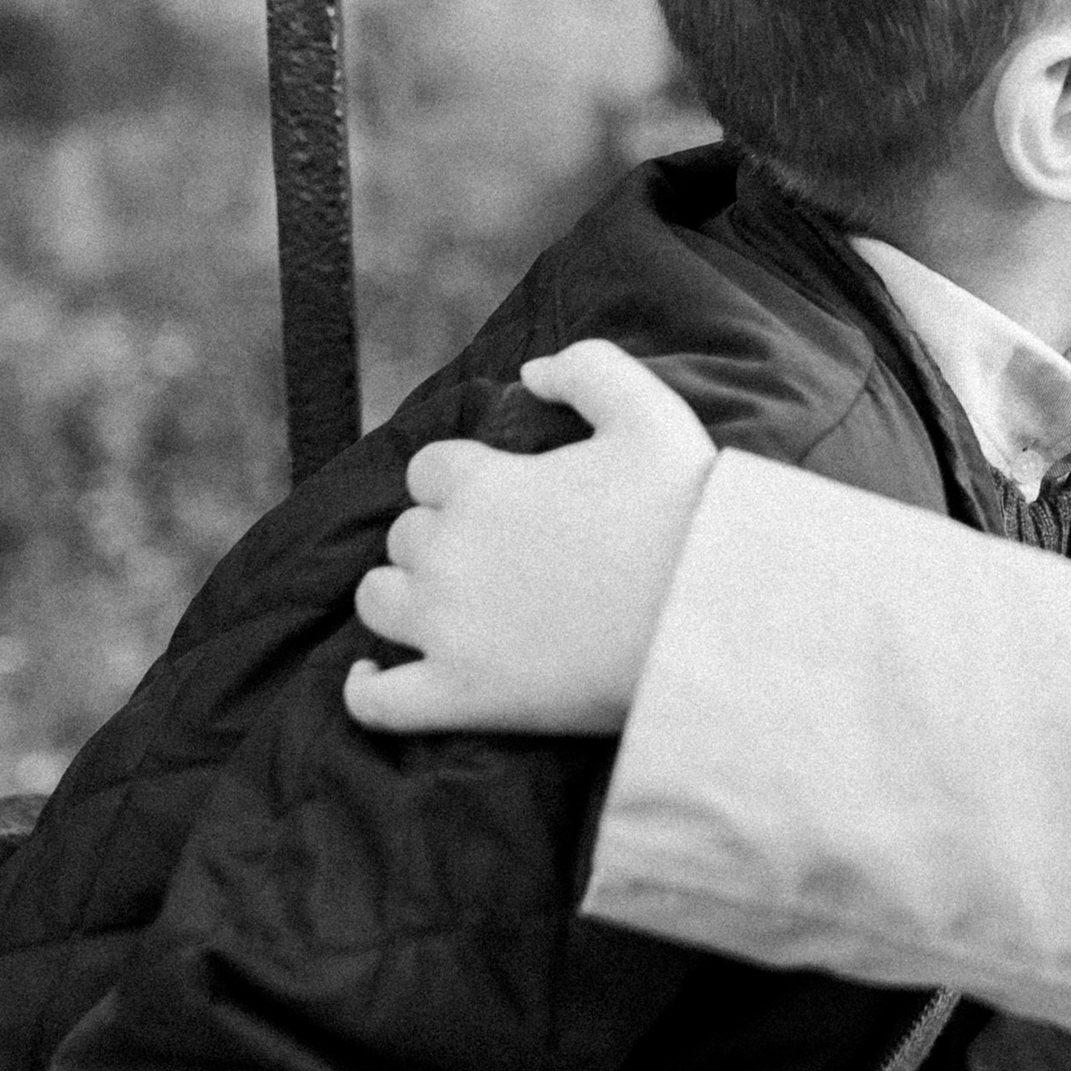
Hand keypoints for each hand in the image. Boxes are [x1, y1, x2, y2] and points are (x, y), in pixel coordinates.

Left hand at [344, 341, 717, 738]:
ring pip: (378, 600)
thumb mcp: (647, 410)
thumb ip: (587, 368)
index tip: (499, 494)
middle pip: (405, 534)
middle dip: (440, 536)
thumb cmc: (682, 509)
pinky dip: (363, 689)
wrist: (707, 616)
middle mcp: (448, 553)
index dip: (461, 478)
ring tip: (442, 601)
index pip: (430, 468)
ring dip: (402, 593)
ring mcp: (447, 631)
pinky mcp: (461, 697)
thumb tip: (531, 370)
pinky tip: (368, 674)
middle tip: (495, 551)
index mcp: (481, 483)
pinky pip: (377, 702)